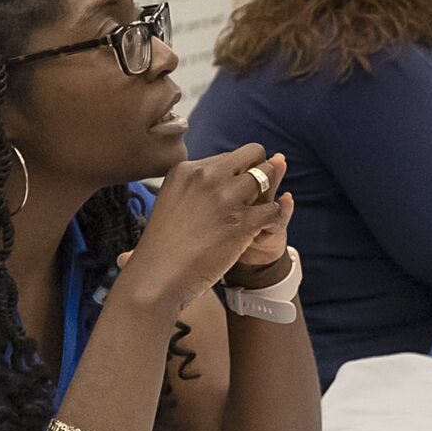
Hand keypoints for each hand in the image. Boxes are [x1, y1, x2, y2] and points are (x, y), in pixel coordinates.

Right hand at [121, 145, 291, 317]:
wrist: (158, 276)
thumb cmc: (164, 245)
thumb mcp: (172, 199)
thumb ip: (196, 185)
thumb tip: (222, 177)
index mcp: (187, 169)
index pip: (229, 157)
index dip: (238, 174)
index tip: (233, 193)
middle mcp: (207, 176)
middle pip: (253, 154)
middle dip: (260, 170)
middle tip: (256, 196)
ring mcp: (226, 197)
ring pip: (267, 177)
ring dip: (268, 194)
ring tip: (258, 213)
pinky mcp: (242, 221)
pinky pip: (273, 209)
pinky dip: (272, 219)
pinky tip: (260, 229)